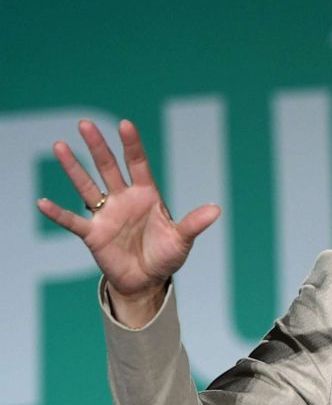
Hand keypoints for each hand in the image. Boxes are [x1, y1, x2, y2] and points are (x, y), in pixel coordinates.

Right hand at [36, 119, 219, 320]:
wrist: (148, 280)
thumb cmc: (166, 256)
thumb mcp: (182, 240)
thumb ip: (194, 224)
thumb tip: (216, 210)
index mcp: (146, 196)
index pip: (138, 164)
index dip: (132, 145)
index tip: (125, 124)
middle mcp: (123, 199)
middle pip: (108, 167)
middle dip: (98, 146)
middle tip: (85, 123)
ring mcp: (106, 215)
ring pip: (87, 186)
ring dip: (74, 168)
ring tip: (60, 146)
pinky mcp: (93, 234)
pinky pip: (72, 222)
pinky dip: (58, 214)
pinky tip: (42, 202)